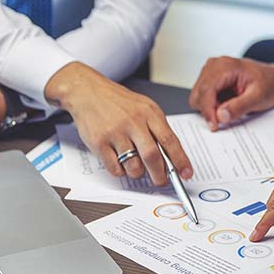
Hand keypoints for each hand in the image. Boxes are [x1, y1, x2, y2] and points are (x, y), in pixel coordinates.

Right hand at [45, 62, 192, 185]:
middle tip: (161, 181)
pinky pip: (115, 168)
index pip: (170, 140)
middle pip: (152, 157)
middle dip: (160, 175)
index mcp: (149, 113)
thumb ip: (157, 129)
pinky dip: (120, 171)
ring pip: (133, 166)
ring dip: (138, 173)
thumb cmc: (117, 101)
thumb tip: (171, 157)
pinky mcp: (99, 142)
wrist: (87, 91)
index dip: (180, 160)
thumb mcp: (144, 107)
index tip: (186, 173)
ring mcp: (115, 133)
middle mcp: (133, 122)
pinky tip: (119, 161)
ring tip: (136, 166)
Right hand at [189, 57, 273, 130]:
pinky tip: (226, 103)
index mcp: (225, 66)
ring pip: (198, 96)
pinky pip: (202, 96)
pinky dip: (212, 105)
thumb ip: (239, 107)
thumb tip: (221, 115)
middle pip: (198, 94)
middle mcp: (214, 65)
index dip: (208, 111)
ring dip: (211, 107)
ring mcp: (210, 71)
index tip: (214, 126)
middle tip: (227, 116)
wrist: (273, 79)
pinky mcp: (210, 78)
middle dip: (209, 110)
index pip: (206, 91)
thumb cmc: (268, 84)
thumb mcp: (258, 97)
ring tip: (230, 106)